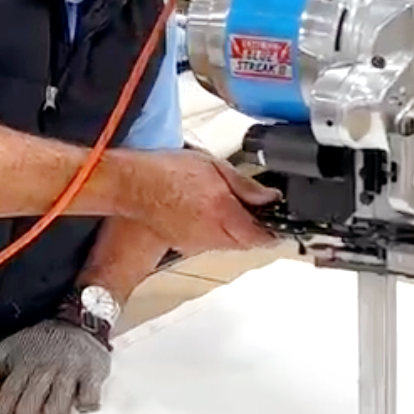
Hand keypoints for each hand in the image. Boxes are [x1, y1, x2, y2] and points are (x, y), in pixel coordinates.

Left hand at [0, 322, 109, 413]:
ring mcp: (70, 372)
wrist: (77, 321)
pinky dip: (84, 405)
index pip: (8, 399)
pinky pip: (89, 401)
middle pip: (30, 410)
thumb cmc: (38, 343)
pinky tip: (79, 400)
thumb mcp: (5, 350)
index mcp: (22, 365)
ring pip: (57, 411)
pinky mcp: (93, 374)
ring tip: (52, 411)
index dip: (3, 413)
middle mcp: (45, 369)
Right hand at [120, 150, 276, 253]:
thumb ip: (246, 186)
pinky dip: (216, 234)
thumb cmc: (169, 170)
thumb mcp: (215, 167)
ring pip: (228, 246)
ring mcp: (197, 243)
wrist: (134, 185)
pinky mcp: (184, 246)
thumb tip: (270, 198)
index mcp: (222, 213)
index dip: (274, 232)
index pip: (259, 236)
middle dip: (255, 231)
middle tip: (256, 212)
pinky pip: (209, 245)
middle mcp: (211, 234)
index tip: (280, 223)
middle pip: (246, 244)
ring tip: (227, 208)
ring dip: (236, 233)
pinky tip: (207, 215)